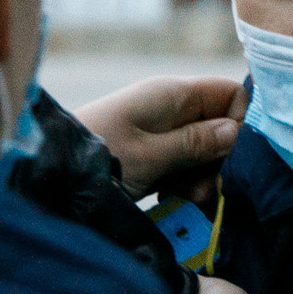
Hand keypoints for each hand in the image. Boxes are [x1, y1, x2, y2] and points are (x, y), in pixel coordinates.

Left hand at [75, 75, 243, 200]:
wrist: (50, 176)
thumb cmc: (99, 158)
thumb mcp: (151, 154)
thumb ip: (196, 143)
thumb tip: (236, 132)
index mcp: (172, 95)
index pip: (230, 94)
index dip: (242, 123)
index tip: (236, 159)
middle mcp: (169, 108)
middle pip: (219, 127)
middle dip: (220, 160)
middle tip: (205, 189)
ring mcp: (159, 131)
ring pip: (203, 151)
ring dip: (201, 177)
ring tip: (182, 198)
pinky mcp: (150, 153)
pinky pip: (182, 165)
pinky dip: (182, 183)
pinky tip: (169, 199)